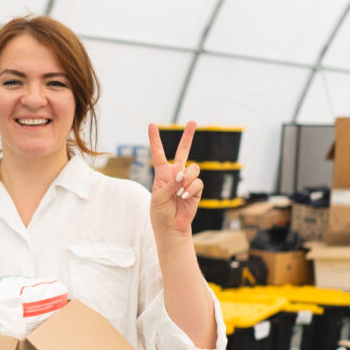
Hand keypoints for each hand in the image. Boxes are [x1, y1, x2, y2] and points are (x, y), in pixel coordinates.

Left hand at [147, 121, 202, 235]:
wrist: (171, 227)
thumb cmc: (160, 212)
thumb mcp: (159, 197)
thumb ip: (170, 183)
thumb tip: (182, 173)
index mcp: (162, 173)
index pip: (158, 153)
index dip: (155, 139)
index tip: (151, 124)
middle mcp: (175, 174)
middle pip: (183, 151)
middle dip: (188, 136)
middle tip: (193, 122)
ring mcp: (187, 180)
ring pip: (193, 168)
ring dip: (186, 180)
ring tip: (179, 193)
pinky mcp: (196, 189)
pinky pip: (197, 182)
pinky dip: (191, 189)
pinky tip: (185, 197)